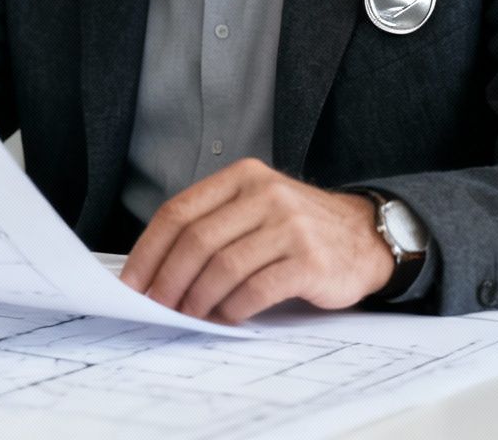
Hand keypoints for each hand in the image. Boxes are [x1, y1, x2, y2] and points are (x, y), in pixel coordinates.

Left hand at [119, 158, 393, 324]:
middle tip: (157, 307)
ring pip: (223, 267)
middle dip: (168, 280)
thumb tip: (156, 273)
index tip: (132, 283)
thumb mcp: (257, 209)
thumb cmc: (298, 230)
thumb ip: (213, 228)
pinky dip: (232, 309)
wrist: (365, 237)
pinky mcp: (310, 260)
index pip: (179, 212)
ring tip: (190, 316)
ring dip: (198, 299)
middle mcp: (266, 194)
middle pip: (197, 241)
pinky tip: (226, 318)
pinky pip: (256, 289)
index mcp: (243, 178)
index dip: (149, 251)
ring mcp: (291, 226)